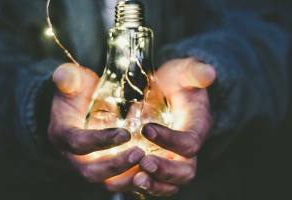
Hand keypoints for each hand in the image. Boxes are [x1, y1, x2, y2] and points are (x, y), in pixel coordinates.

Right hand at [48, 63, 144, 192]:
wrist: (79, 107)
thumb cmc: (77, 92)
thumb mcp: (72, 81)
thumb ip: (68, 78)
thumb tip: (63, 75)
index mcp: (62, 134)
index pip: (77, 143)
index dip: (100, 141)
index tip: (125, 134)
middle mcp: (72, 156)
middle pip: (90, 172)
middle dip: (115, 166)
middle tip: (140, 154)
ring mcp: (88, 165)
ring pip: (105, 183)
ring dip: (127, 178)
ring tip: (149, 166)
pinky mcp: (103, 170)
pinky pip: (117, 182)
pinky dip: (133, 180)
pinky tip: (151, 171)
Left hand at [130, 58, 215, 198]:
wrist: (167, 90)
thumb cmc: (176, 81)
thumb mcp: (184, 71)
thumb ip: (195, 71)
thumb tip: (209, 72)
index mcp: (198, 127)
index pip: (190, 142)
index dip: (171, 140)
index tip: (146, 129)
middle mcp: (188, 148)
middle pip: (185, 171)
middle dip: (165, 171)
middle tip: (143, 164)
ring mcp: (174, 158)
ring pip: (172, 183)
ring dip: (155, 185)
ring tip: (136, 180)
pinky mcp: (161, 162)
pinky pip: (156, 182)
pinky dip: (145, 186)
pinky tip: (127, 180)